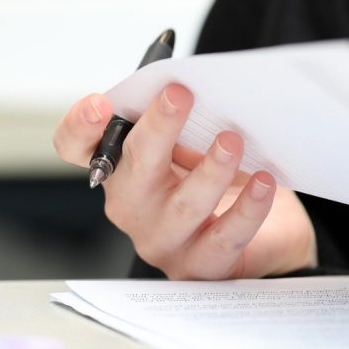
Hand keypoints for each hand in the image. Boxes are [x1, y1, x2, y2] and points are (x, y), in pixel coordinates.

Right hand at [53, 86, 316, 279]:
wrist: (267, 232)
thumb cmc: (222, 178)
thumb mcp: (197, 141)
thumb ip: (187, 116)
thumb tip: (195, 82)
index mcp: (123, 167)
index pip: (80, 148)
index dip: (80, 127)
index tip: (100, 104)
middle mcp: (134, 206)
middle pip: (133, 171)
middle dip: (157, 130)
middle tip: (180, 95)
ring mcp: (165, 241)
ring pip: (183, 207)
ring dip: (209, 170)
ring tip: (232, 141)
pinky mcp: (202, 267)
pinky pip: (224, 238)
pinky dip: (247, 208)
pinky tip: (264, 183)